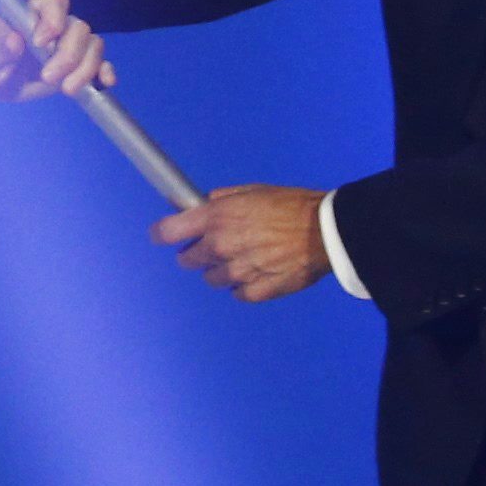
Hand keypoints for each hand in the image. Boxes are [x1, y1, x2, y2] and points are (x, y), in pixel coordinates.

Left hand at [0, 0, 111, 99]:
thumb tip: (15, 40)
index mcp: (27, 13)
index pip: (52, 2)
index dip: (54, 18)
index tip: (40, 42)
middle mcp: (52, 26)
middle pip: (77, 27)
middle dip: (68, 54)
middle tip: (48, 77)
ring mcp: (64, 46)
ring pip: (92, 45)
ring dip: (86, 67)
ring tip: (67, 90)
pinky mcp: (72, 68)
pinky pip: (97, 65)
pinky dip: (104, 72)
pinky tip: (104, 84)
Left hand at [152, 183, 328, 302]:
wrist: (324, 231)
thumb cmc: (289, 205)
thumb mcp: (250, 192)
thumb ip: (221, 201)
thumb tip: (200, 205)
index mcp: (215, 218)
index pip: (169, 231)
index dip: (162, 233)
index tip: (162, 236)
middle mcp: (220, 246)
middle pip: (188, 260)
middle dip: (195, 253)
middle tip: (211, 247)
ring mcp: (238, 271)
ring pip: (212, 278)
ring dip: (220, 270)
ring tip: (240, 259)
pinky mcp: (257, 291)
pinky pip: (237, 293)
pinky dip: (242, 285)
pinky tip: (255, 272)